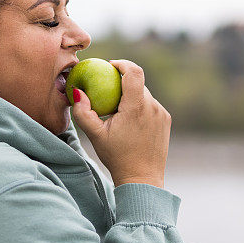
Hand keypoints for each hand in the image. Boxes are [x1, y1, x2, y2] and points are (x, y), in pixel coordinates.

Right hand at [70, 59, 170, 188]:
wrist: (142, 179)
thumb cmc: (116, 157)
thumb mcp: (95, 135)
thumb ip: (83, 112)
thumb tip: (77, 91)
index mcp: (136, 107)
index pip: (133, 71)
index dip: (122, 63)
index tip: (111, 66)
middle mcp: (152, 106)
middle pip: (137, 83)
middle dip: (123, 83)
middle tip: (108, 92)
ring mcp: (161, 113)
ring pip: (145, 95)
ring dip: (132, 97)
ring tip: (118, 112)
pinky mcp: (166, 121)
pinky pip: (151, 106)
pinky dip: (140, 108)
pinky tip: (131, 123)